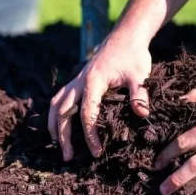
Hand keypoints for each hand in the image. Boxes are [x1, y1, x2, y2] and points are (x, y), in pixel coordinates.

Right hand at [49, 27, 152, 160]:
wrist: (125, 36)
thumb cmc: (133, 55)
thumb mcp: (140, 74)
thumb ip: (140, 94)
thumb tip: (141, 114)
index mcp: (93, 81)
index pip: (86, 113)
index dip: (90, 134)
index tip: (96, 152)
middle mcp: (79, 81)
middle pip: (63, 112)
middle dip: (63, 136)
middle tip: (68, 157)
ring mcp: (76, 81)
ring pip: (56, 105)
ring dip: (54, 126)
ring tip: (57, 146)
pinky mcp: (77, 81)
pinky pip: (59, 99)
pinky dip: (56, 114)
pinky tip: (59, 127)